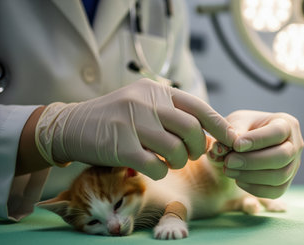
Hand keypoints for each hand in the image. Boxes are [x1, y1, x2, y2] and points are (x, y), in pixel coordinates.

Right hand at [35, 79, 235, 179]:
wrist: (72, 126)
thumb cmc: (115, 119)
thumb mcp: (143, 103)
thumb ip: (170, 111)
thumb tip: (206, 131)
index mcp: (156, 91)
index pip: (197, 106)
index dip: (219, 124)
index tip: (231, 139)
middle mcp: (146, 102)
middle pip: (191, 129)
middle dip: (197, 148)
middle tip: (191, 155)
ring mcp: (132, 122)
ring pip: (175, 149)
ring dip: (178, 162)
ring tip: (170, 162)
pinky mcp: (121, 146)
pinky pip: (156, 165)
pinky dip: (161, 171)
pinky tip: (154, 168)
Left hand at [215, 110, 303, 197]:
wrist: (244, 143)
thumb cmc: (241, 128)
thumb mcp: (235, 122)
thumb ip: (230, 132)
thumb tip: (223, 148)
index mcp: (287, 123)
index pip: (278, 132)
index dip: (257, 140)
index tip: (236, 145)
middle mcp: (296, 144)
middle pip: (282, 156)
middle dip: (253, 161)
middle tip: (229, 161)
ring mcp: (293, 165)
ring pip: (280, 176)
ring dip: (251, 176)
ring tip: (229, 170)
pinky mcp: (286, 182)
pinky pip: (276, 191)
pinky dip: (255, 188)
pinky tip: (238, 180)